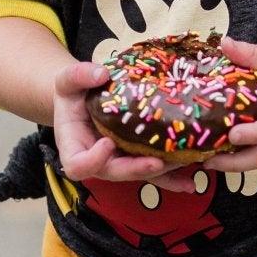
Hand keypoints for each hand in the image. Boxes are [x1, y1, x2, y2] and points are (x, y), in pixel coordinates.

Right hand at [50, 60, 198, 189]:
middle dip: (137, 169)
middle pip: (115, 173)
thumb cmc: (72, 93)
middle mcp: (98, 161)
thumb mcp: (67, 81)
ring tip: (184, 164)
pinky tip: (189, 182)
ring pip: (139, 174)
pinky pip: (153, 173)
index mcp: (74, 148)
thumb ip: (78, 75)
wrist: (83, 100)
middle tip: (157, 162)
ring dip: (162, 173)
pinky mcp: (136, 159)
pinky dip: (172, 178)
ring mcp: (119, 162)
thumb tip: (101, 73)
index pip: (78, 166)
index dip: (92, 161)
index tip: (107, 143)